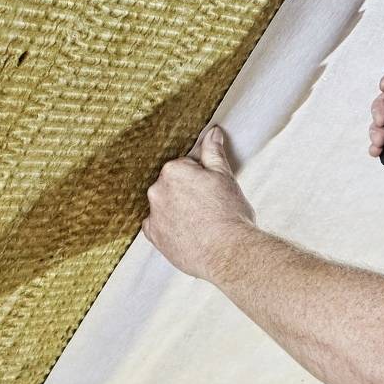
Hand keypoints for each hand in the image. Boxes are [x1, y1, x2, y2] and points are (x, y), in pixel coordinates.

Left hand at [145, 125, 259, 281]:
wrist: (228, 252)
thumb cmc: (230, 214)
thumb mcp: (225, 177)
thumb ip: (213, 153)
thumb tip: (212, 132)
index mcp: (174, 170)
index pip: (184, 167)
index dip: (201, 179)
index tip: (212, 191)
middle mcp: (157, 190)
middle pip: (172, 186)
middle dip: (187, 193)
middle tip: (209, 207)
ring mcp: (153, 214)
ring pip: (164, 206)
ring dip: (177, 210)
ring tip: (200, 223)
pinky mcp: (154, 236)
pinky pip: (157, 227)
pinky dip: (169, 228)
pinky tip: (188, 233)